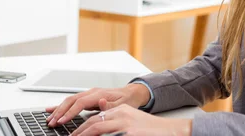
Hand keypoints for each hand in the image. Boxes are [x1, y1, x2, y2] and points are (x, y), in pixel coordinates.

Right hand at [45, 83, 150, 126]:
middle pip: (71, 101)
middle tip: (52, 123)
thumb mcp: (122, 104)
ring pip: (69, 101)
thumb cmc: (127, 100)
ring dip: (58, 110)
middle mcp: (92, 92)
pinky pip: (72, 101)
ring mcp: (88, 94)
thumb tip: (101, 102)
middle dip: (60, 112)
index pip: (80, 103)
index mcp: (99, 94)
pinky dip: (60, 105)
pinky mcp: (87, 97)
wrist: (131, 93)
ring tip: (49, 120)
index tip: (62, 121)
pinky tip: (51, 109)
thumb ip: (109, 104)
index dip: (70, 112)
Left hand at [71, 101, 191, 135]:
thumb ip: (115, 123)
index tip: (72, 134)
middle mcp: (121, 115)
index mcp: (120, 111)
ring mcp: (125, 124)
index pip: (95, 117)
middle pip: (93, 122)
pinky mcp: (130, 132)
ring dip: (84, 134)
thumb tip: (97, 127)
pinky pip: (108, 134)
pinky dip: (96, 135)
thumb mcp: (131, 123)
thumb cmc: (151, 130)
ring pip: (97, 128)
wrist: (171, 130)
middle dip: (78, 131)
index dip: (81, 126)